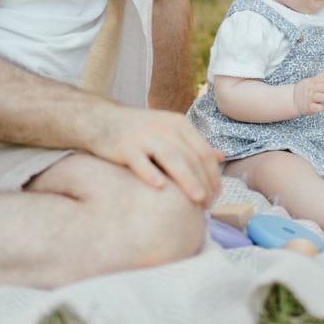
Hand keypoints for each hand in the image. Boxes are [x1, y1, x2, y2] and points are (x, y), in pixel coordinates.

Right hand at [92, 104, 223, 207]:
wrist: (103, 120)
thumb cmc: (140, 130)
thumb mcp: (170, 130)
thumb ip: (193, 144)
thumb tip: (220, 156)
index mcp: (179, 125)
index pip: (203, 152)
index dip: (213, 174)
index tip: (217, 195)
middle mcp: (165, 128)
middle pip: (191, 156)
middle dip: (204, 181)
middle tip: (208, 204)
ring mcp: (145, 136)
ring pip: (172, 157)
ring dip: (187, 179)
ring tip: (197, 199)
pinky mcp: (125, 146)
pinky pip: (140, 161)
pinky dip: (150, 173)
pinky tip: (160, 187)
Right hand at [293, 69, 323, 115]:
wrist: (292, 99)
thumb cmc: (305, 89)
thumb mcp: (311, 80)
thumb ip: (322, 76)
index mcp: (312, 82)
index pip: (323, 79)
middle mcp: (311, 89)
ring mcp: (309, 98)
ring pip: (322, 97)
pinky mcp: (309, 107)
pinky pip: (316, 108)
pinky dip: (322, 108)